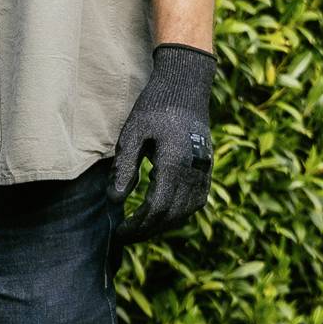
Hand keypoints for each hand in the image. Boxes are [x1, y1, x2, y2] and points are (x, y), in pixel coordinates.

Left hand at [110, 43, 215, 247]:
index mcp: (174, 163)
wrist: (186, 87)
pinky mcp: (208, 169)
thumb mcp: (132, 134)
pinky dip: (179, 214)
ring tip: (141, 228)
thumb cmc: (154, 107)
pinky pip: (196, 201)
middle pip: (171, 215)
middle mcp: (194, 171)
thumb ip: (124, 168)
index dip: (137, 225)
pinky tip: (162, 214)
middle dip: (148, 230)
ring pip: (186, 212)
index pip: (156, 207)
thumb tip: (115, 201)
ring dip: (163, 225)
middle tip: (126, 236)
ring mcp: (204, 171)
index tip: (120, 232)